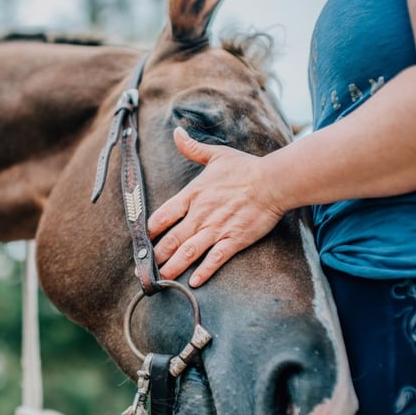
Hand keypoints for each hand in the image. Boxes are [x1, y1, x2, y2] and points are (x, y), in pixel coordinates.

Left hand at [148, 127, 285, 286]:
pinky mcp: (234, 240)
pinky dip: (203, 271)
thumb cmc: (245, 168)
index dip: (149, 230)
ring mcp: (217, 229)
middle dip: (156, 255)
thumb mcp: (216, 155)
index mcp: (192, 195)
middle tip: (145, 268)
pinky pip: (215, 259)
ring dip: (173, 267)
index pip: (162, 216)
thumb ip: (192, 148)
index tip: (141, 240)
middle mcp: (200, 214)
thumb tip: (177, 132)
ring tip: (162, 279)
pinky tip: (193, 282)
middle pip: (171, 239)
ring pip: (188, 252)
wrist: (274, 181)